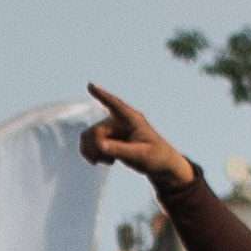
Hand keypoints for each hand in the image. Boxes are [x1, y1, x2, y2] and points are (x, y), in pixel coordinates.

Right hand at [79, 87, 200, 195]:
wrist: (160, 164)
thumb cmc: (156, 156)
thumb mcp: (140, 155)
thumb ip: (119, 149)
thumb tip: (100, 145)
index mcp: (133, 119)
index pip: (115, 105)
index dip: (102, 96)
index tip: (91, 85)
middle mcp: (121, 122)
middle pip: (97, 130)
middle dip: (96, 146)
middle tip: (109, 161)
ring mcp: (114, 130)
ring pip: (90, 136)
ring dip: (92, 150)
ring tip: (107, 161)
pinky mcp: (110, 139)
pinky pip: (91, 143)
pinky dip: (93, 153)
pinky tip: (106, 161)